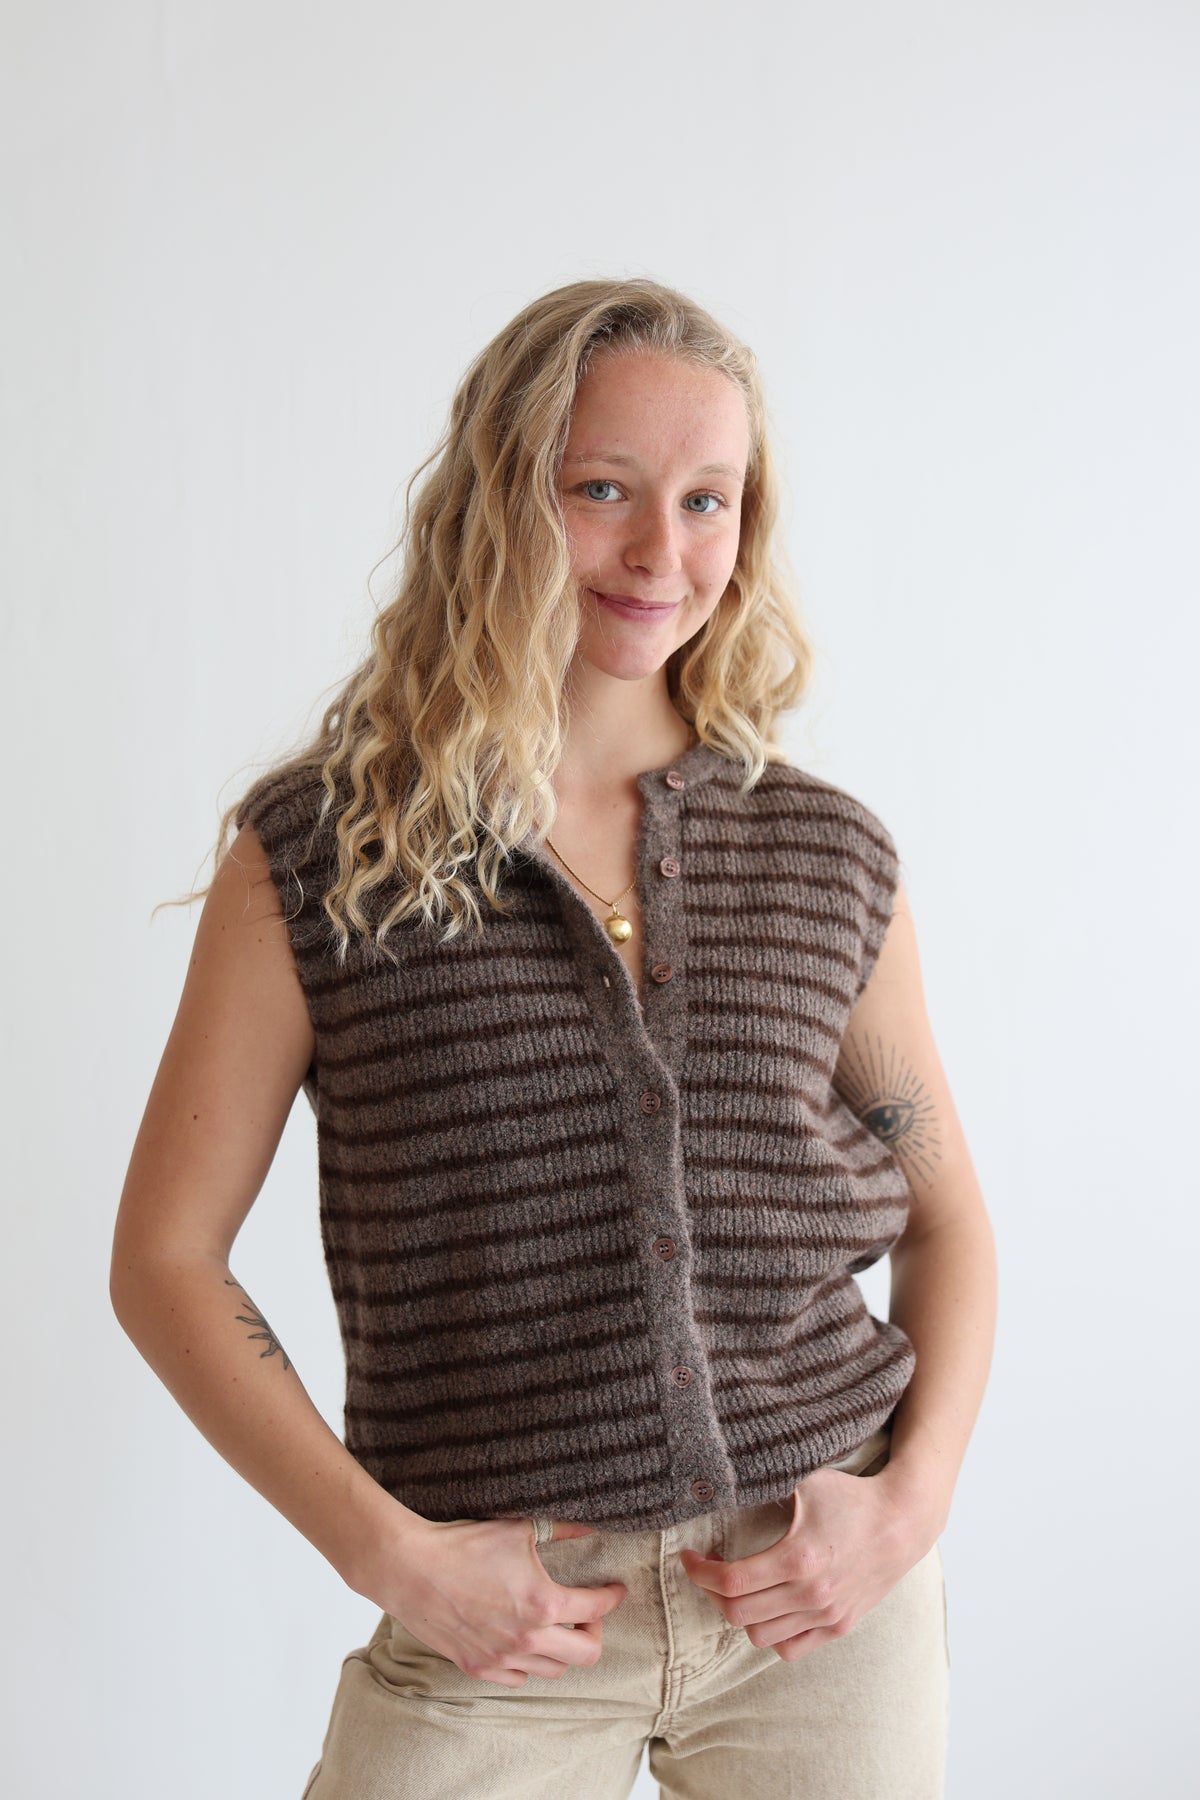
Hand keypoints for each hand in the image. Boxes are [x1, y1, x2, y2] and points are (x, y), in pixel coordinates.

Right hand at [366, 1513, 627, 1687]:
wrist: (412, 1569)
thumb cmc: (465, 1544)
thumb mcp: (519, 1530)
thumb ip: (562, 1529)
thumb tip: (591, 1524)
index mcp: (544, 1604)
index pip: (596, 1608)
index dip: (612, 1596)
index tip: (615, 1590)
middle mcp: (528, 1639)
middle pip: (586, 1655)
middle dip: (595, 1632)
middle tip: (586, 1613)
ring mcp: (502, 1659)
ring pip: (553, 1670)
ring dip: (561, 1648)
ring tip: (554, 1625)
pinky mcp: (478, 1668)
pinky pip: (518, 1679)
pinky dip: (529, 1664)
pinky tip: (523, 1641)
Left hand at [678, 1466, 935, 1660]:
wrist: (902, 1521)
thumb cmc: (850, 1496)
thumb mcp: (803, 1479)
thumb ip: (762, 1481)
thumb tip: (718, 1475)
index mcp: (797, 1558)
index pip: (730, 1582)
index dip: (699, 1571)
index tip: (688, 1556)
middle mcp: (811, 1595)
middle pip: (738, 1613)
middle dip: (711, 1592)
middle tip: (706, 1570)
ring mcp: (826, 1616)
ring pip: (760, 1636)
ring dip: (738, 1614)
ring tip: (734, 1589)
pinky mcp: (839, 1626)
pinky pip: (791, 1649)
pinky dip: (770, 1635)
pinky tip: (766, 1608)